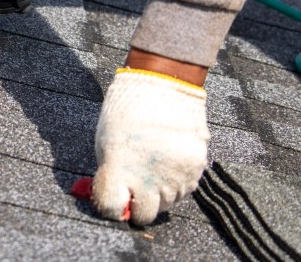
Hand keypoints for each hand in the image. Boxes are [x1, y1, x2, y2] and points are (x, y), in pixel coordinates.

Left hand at [91, 68, 209, 224]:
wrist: (163, 84)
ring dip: (157, 194)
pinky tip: (167, 163)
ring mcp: (174, 177)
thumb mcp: (106, 140)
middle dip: (136, 206)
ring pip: (165, 205)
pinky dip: (175, 184)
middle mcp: (148, 179)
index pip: (111, 209)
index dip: (109, 206)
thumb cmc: (128, 109)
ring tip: (152, 168)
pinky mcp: (194, 170)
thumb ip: (110, 172)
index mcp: (119, 169)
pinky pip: (184, 191)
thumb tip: (113, 196)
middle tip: (133, 190)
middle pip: (143, 216)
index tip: (112, 199)